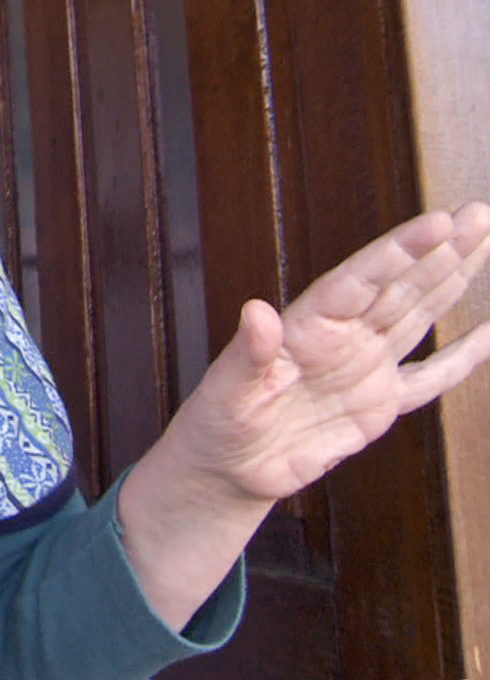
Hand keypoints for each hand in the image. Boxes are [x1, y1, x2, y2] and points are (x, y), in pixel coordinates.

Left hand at [169, 201, 489, 502]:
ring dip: (451, 280)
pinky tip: (488, 335)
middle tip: (478, 214)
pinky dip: (461, 359)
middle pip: (398, 286)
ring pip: (418, 315)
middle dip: (441, 250)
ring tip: (482, 241)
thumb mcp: (226, 388)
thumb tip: (257, 310)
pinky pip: (428, 378)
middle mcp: (341, 338)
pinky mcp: (379, 405)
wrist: (229, 467)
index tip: (437, 222)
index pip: (359, 280)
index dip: (399, 251)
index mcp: (305, 328)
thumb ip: (247, 352)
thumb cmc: (219, 420)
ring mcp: (364, 368)